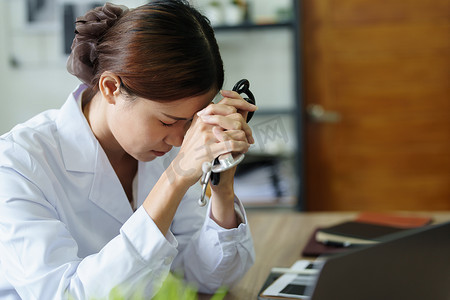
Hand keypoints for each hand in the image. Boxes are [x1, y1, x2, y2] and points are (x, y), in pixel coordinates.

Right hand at [196, 90, 256, 227]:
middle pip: (235, 117)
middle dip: (246, 126)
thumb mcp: (193, 130)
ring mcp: (208, 137)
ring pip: (237, 130)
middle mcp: (205, 124)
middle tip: (248, 134)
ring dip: (245, 138)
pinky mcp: (210, 150)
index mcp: (202, 118)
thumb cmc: (189, 151)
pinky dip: (242, 147)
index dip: (242, 104)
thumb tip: (217, 108)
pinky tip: (243, 149)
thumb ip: (204, 119)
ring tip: (245, 143)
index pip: (226, 104)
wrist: (181, 168)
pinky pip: (233, 144)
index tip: (251, 107)